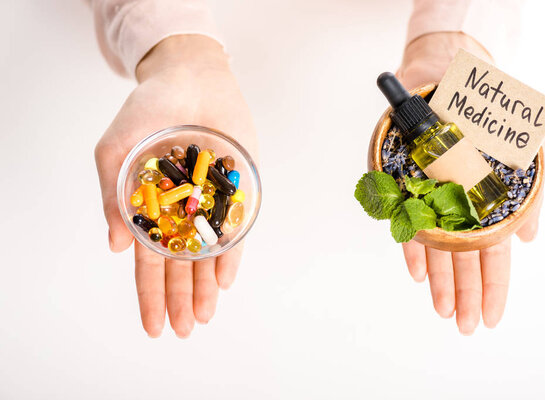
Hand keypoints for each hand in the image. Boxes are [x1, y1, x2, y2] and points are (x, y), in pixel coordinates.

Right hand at [94, 35, 257, 337]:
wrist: (190, 77)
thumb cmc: (148, 110)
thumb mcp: (116, 150)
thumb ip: (113, 197)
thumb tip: (116, 247)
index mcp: (149, 207)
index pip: (148, 261)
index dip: (150, 295)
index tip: (154, 326)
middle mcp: (181, 210)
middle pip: (179, 266)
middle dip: (180, 299)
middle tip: (183, 331)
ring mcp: (210, 202)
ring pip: (207, 254)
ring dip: (205, 287)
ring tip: (204, 316)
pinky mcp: (236, 189)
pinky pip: (235, 228)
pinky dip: (230, 253)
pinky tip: (225, 280)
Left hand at [397, 33, 542, 333]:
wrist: (450, 82)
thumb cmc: (486, 118)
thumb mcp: (522, 154)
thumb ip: (527, 198)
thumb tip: (527, 240)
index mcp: (488, 203)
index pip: (492, 254)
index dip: (492, 287)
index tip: (491, 316)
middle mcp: (460, 205)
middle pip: (465, 259)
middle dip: (466, 294)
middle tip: (466, 326)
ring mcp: (434, 198)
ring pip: (439, 248)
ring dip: (440, 281)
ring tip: (444, 311)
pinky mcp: (407, 187)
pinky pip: (408, 222)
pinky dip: (412, 245)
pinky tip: (415, 272)